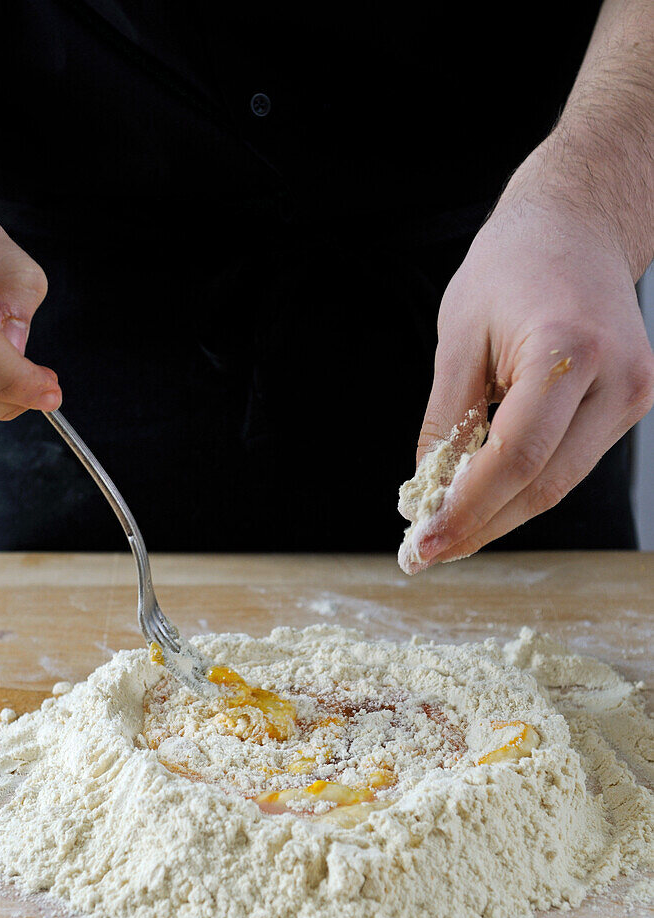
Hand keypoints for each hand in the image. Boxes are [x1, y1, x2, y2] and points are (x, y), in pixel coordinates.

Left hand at [406, 147, 653, 569]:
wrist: (577, 226)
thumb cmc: (511, 268)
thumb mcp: (457, 335)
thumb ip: (445, 420)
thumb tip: (427, 493)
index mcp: (570, 348)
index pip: (517, 456)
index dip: (468, 509)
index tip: (423, 542)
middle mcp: (617, 377)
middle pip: (544, 484)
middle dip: (481, 526)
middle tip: (428, 553)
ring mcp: (633, 393)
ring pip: (560, 483)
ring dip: (500, 515)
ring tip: (447, 532)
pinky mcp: (631, 404)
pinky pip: (571, 463)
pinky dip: (524, 486)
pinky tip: (483, 499)